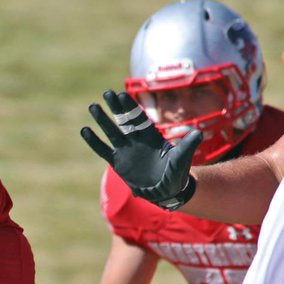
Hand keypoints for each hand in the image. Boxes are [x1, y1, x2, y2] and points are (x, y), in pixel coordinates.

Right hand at [80, 90, 202, 210]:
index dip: (130, 106)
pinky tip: (84, 130)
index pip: (139, 117)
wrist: (166, 190)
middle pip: (124, 119)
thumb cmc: (176, 173)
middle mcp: (137, 139)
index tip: (122, 94)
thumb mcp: (182, 159)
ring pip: (111, 131)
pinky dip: (94, 141)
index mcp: (151, 135)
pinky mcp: (117, 162)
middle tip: (107, 93)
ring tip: (93, 106)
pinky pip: (103, 150)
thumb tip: (198, 133)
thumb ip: (187, 146)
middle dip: (116, 107)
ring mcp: (125, 149)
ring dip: (103, 119)